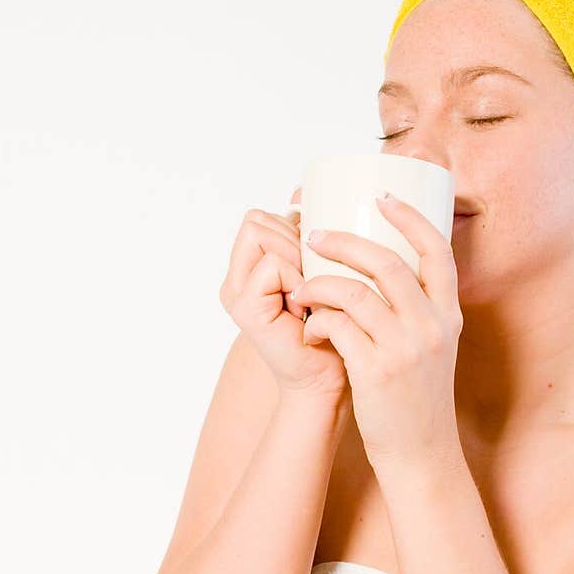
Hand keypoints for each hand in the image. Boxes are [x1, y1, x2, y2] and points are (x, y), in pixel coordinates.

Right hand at [218, 186, 349, 405]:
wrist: (330, 381)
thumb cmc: (337, 330)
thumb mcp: (326, 273)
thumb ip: (310, 238)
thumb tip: (305, 191)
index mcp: (252, 265)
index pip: (263, 217)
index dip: (293, 230)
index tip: (313, 268)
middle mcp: (236, 276)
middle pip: (259, 220)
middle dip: (294, 243)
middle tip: (312, 285)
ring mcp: (235, 291)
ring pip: (264, 234)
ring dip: (297, 260)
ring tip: (308, 297)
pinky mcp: (243, 306)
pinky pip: (273, 264)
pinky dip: (297, 279)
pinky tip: (305, 308)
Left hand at [295, 193, 463, 476]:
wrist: (422, 454)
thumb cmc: (419, 401)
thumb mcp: (435, 350)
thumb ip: (420, 313)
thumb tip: (386, 271)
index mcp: (449, 316)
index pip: (437, 251)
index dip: (410, 218)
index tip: (382, 198)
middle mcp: (431, 327)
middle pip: (386, 262)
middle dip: (343, 242)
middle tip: (315, 237)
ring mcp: (405, 349)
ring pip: (353, 292)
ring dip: (319, 285)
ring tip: (302, 290)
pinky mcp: (376, 372)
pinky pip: (336, 327)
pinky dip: (317, 323)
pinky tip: (311, 332)